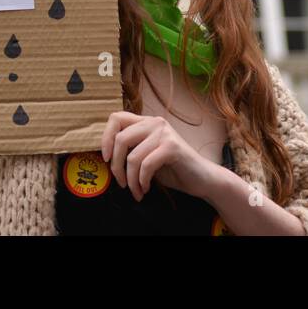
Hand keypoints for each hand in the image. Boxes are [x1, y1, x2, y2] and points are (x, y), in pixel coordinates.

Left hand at [101, 111, 222, 202]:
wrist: (202, 178)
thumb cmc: (172, 168)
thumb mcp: (146, 155)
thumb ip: (130, 149)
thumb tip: (106, 157)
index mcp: (146, 122)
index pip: (116, 118)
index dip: (105, 138)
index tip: (106, 158)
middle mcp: (155, 123)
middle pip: (120, 139)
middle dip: (116, 166)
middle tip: (121, 183)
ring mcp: (164, 133)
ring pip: (133, 157)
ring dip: (131, 181)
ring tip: (136, 191)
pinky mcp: (172, 147)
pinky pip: (146, 165)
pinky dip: (142, 181)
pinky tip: (146, 188)